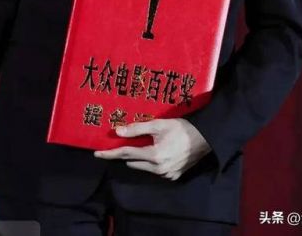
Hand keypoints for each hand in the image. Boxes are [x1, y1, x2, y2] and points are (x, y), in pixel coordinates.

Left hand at [94, 118, 211, 181]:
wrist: (204, 138)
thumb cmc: (181, 128)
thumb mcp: (158, 124)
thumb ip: (137, 128)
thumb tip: (117, 131)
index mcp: (154, 156)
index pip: (126, 154)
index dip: (110, 153)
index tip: (97, 153)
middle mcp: (158, 169)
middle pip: (133, 162)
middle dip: (124, 154)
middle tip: (116, 145)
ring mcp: (166, 175)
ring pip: (143, 167)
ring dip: (137, 158)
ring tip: (136, 147)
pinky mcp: (172, 176)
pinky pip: (155, 171)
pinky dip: (150, 163)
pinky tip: (153, 152)